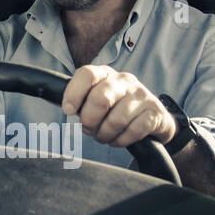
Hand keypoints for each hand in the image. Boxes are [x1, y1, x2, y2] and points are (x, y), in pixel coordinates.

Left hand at [60, 65, 174, 147]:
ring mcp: (142, 95)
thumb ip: (78, 99)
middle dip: (89, 121)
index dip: (74, 93)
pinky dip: (121, 141)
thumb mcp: (96, 98)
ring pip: (116, 120)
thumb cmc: (115, 108)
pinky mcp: (155, 112)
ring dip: (105, 135)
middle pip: (100, 99)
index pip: (87, 74)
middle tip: (88, 129)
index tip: (68, 110)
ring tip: (103, 136)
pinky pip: (133, 131)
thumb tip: (59, 103)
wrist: (152, 118)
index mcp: (105, 74)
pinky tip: (118, 139)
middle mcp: (124, 80)